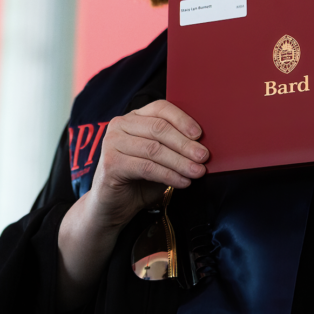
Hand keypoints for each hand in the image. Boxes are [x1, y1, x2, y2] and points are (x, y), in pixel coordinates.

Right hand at [84, 99, 207, 229]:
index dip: (182, 119)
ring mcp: (112, 143)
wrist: (113, 206)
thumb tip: (202, 147)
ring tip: (197, 172)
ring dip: (180, 162)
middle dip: (185, 144)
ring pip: (154, 149)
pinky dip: (168, 175)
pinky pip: (146, 167)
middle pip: (158, 128)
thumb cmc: (140, 179)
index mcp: (134, 117)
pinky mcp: (111, 163)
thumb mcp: (161, 159)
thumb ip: (175, 148)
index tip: (200, 135)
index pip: (160, 108)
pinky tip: (182, 182)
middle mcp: (120, 125)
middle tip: (203, 156)